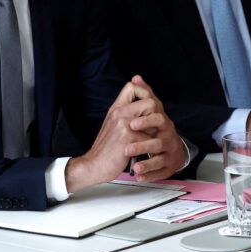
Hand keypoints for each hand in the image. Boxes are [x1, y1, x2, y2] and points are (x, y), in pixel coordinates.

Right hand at [64, 77, 153, 192]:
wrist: (94, 164)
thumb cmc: (106, 147)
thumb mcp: (113, 124)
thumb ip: (125, 113)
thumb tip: (142, 104)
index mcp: (116, 108)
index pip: (132, 87)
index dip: (144, 92)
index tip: (148, 104)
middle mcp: (119, 112)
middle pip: (150, 102)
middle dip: (156, 116)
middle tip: (153, 128)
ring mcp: (124, 123)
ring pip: (154, 120)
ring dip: (155, 132)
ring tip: (148, 140)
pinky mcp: (129, 137)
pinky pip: (151, 138)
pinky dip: (150, 147)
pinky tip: (143, 152)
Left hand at [123, 75, 187, 181]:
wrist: (170, 148)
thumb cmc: (158, 128)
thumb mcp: (150, 111)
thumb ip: (144, 95)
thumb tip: (136, 77)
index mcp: (163, 123)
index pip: (158, 119)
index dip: (145, 121)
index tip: (131, 124)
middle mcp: (168, 137)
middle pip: (159, 140)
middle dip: (144, 144)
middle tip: (128, 148)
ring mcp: (168, 153)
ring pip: (160, 158)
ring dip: (146, 163)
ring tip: (134, 167)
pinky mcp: (167, 167)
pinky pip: (160, 172)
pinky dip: (150, 175)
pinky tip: (139, 177)